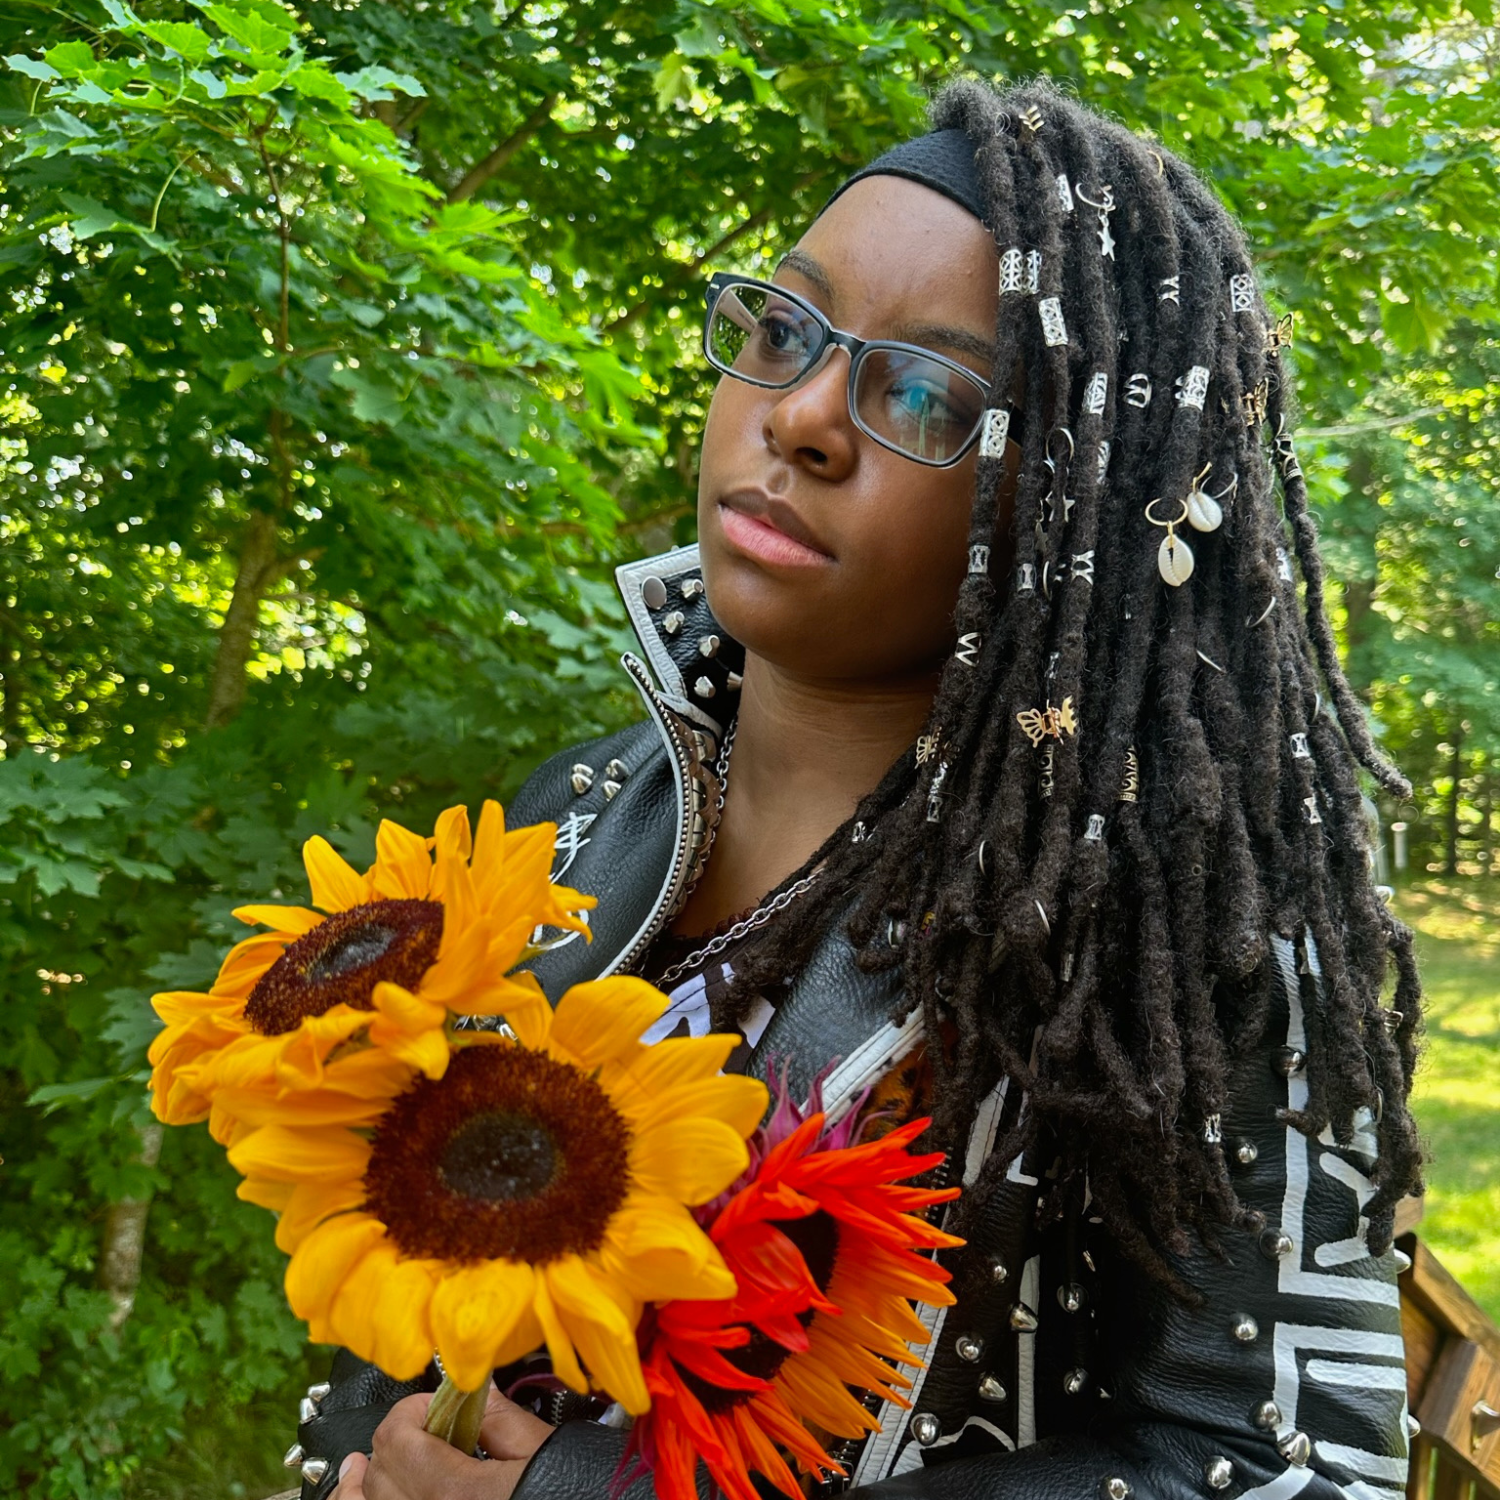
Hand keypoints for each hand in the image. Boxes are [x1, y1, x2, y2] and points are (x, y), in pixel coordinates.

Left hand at [331, 1387, 553, 1499]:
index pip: (397, 1438)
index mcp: (457, 1495)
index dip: (412, 1410)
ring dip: (360, 1485)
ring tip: (357, 1468)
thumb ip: (502, 1419)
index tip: (437, 1407)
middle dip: (396, 1443)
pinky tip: (363, 1497)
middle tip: (424, 1431)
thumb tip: (475, 1387)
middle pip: (377, 1475)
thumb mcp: (545, 1452)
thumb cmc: (578, 1495)